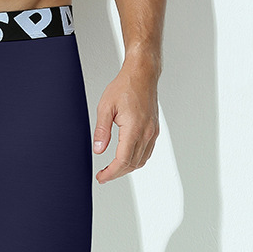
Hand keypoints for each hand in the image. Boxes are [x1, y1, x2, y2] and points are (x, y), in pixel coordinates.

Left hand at [93, 54, 159, 183]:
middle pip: (132, 164)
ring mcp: (152, 132)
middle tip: (103, 175)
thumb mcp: (105, 107)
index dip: (111, 173)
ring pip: (141, 161)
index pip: (122, 160)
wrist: (142, 74)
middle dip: (116, 173)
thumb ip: (102, 131)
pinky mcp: (154, 130)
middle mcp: (146, 132)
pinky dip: (136, 161)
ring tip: (112, 170)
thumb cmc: (125, 87)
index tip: (101, 177)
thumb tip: (98, 150)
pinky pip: (147, 152)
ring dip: (126, 169)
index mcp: (134, 128)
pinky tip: (126, 160)